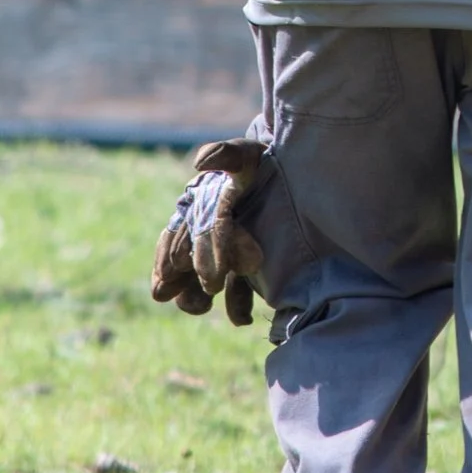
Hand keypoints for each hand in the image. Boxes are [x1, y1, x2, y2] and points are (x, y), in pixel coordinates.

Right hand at [150, 138, 268, 325]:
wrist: (292, 178)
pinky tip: (243, 319)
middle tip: (190, 290)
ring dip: (194, 298)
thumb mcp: (247, 154)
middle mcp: (206, 236)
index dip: (184, 250)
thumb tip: (200, 162)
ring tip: (201, 307)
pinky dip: (236, 308)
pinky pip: (236, 293)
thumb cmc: (262, 164)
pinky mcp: (248, 270)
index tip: (180, 269)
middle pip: (184, 263)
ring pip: (199, 283)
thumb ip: (226, 153)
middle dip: (183, 278)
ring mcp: (226, 255)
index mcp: (199, 210)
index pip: (188, 234)